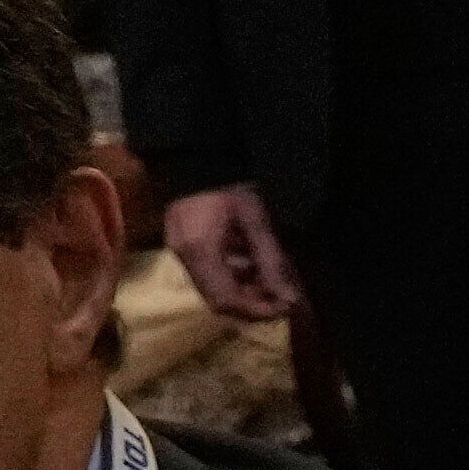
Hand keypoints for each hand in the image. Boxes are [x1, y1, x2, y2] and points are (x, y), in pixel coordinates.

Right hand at [162, 182, 301, 320]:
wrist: (197, 158)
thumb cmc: (229, 185)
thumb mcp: (255, 221)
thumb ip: (270, 261)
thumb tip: (289, 300)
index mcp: (199, 250)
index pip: (226, 300)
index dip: (256, 311)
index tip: (284, 309)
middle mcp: (184, 257)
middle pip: (218, 299)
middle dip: (252, 303)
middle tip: (281, 295)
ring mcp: (179, 252)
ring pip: (214, 288)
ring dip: (245, 288)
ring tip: (270, 275)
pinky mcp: (182, 246)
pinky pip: (208, 272)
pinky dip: (233, 274)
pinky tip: (252, 261)